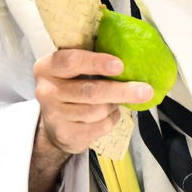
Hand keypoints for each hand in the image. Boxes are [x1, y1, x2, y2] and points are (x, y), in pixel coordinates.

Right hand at [33, 49, 151, 155]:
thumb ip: (92, 59)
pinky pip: (99, 127)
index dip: (97, 63)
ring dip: (114, 105)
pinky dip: (111, 119)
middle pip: (89, 91)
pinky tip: (110, 113)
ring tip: (118, 100)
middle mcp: (46, 91)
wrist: (55, 122)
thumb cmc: (71, 85)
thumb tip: (131, 57)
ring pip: (97, 111)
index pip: (71, 61)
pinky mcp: (65, 134)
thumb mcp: (74, 68)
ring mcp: (53, 115)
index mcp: (47, 67)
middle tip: (145, 90)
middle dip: (121, 91)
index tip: (120, 66)